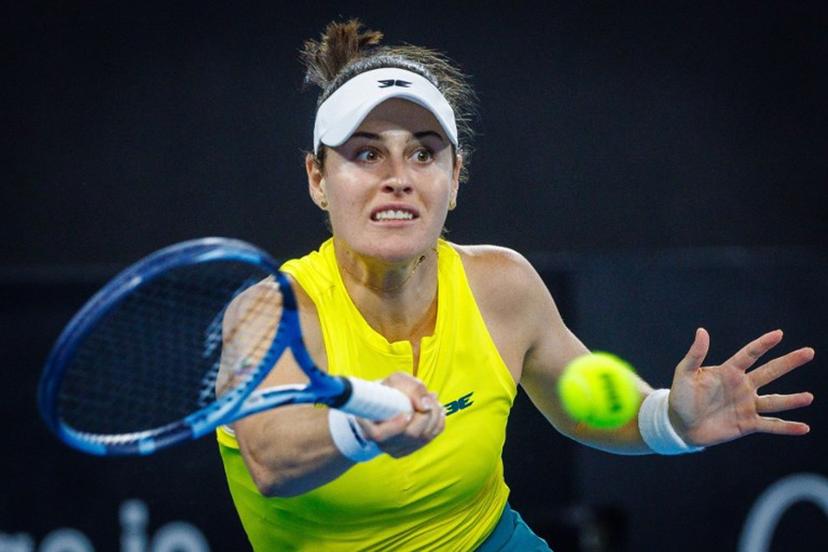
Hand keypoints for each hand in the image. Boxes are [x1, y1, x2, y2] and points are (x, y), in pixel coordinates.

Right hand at [357, 372, 445, 457]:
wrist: (387, 401)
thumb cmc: (390, 390)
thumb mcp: (397, 381)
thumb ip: (412, 388)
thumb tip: (426, 406)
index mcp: (369, 426)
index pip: (380, 435)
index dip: (397, 426)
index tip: (408, 414)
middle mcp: (382, 442)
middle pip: (410, 435)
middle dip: (425, 414)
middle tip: (429, 396)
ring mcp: (397, 449)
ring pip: (423, 437)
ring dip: (434, 416)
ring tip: (432, 400)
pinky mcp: (410, 449)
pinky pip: (431, 438)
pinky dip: (438, 422)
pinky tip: (435, 410)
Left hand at [668, 328, 813, 446]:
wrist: (679, 424)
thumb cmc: (680, 396)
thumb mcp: (684, 373)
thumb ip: (695, 354)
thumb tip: (702, 330)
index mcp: (728, 371)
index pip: (749, 354)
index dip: (763, 344)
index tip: (779, 334)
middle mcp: (742, 386)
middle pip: (770, 372)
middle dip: (789, 362)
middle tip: (809, 352)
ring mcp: (747, 405)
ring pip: (774, 401)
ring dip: (792, 400)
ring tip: (809, 397)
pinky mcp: (747, 424)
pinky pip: (770, 425)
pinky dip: (787, 427)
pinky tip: (804, 427)